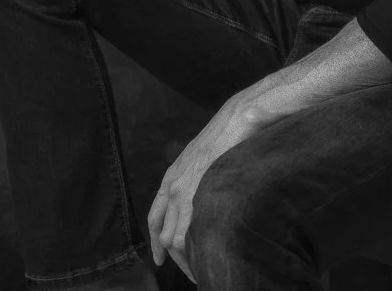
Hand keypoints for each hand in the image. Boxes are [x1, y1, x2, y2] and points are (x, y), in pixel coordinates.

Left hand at [147, 100, 273, 282]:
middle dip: (173, 256)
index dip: (155, 240)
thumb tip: (203, 193)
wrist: (237, 119)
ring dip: (185, 260)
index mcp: (173, 175)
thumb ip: (198, 176)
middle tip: (189, 270)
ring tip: (200, 271)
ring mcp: (185, 191)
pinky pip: (188, 235)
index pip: (155, 215)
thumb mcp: (203, 157)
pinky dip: (194, 253)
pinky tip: (206, 260)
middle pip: (164, 232)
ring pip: (174, 239)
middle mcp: (173, 185)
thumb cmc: (227, 134)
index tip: (159, 258)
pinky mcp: (199, 195)